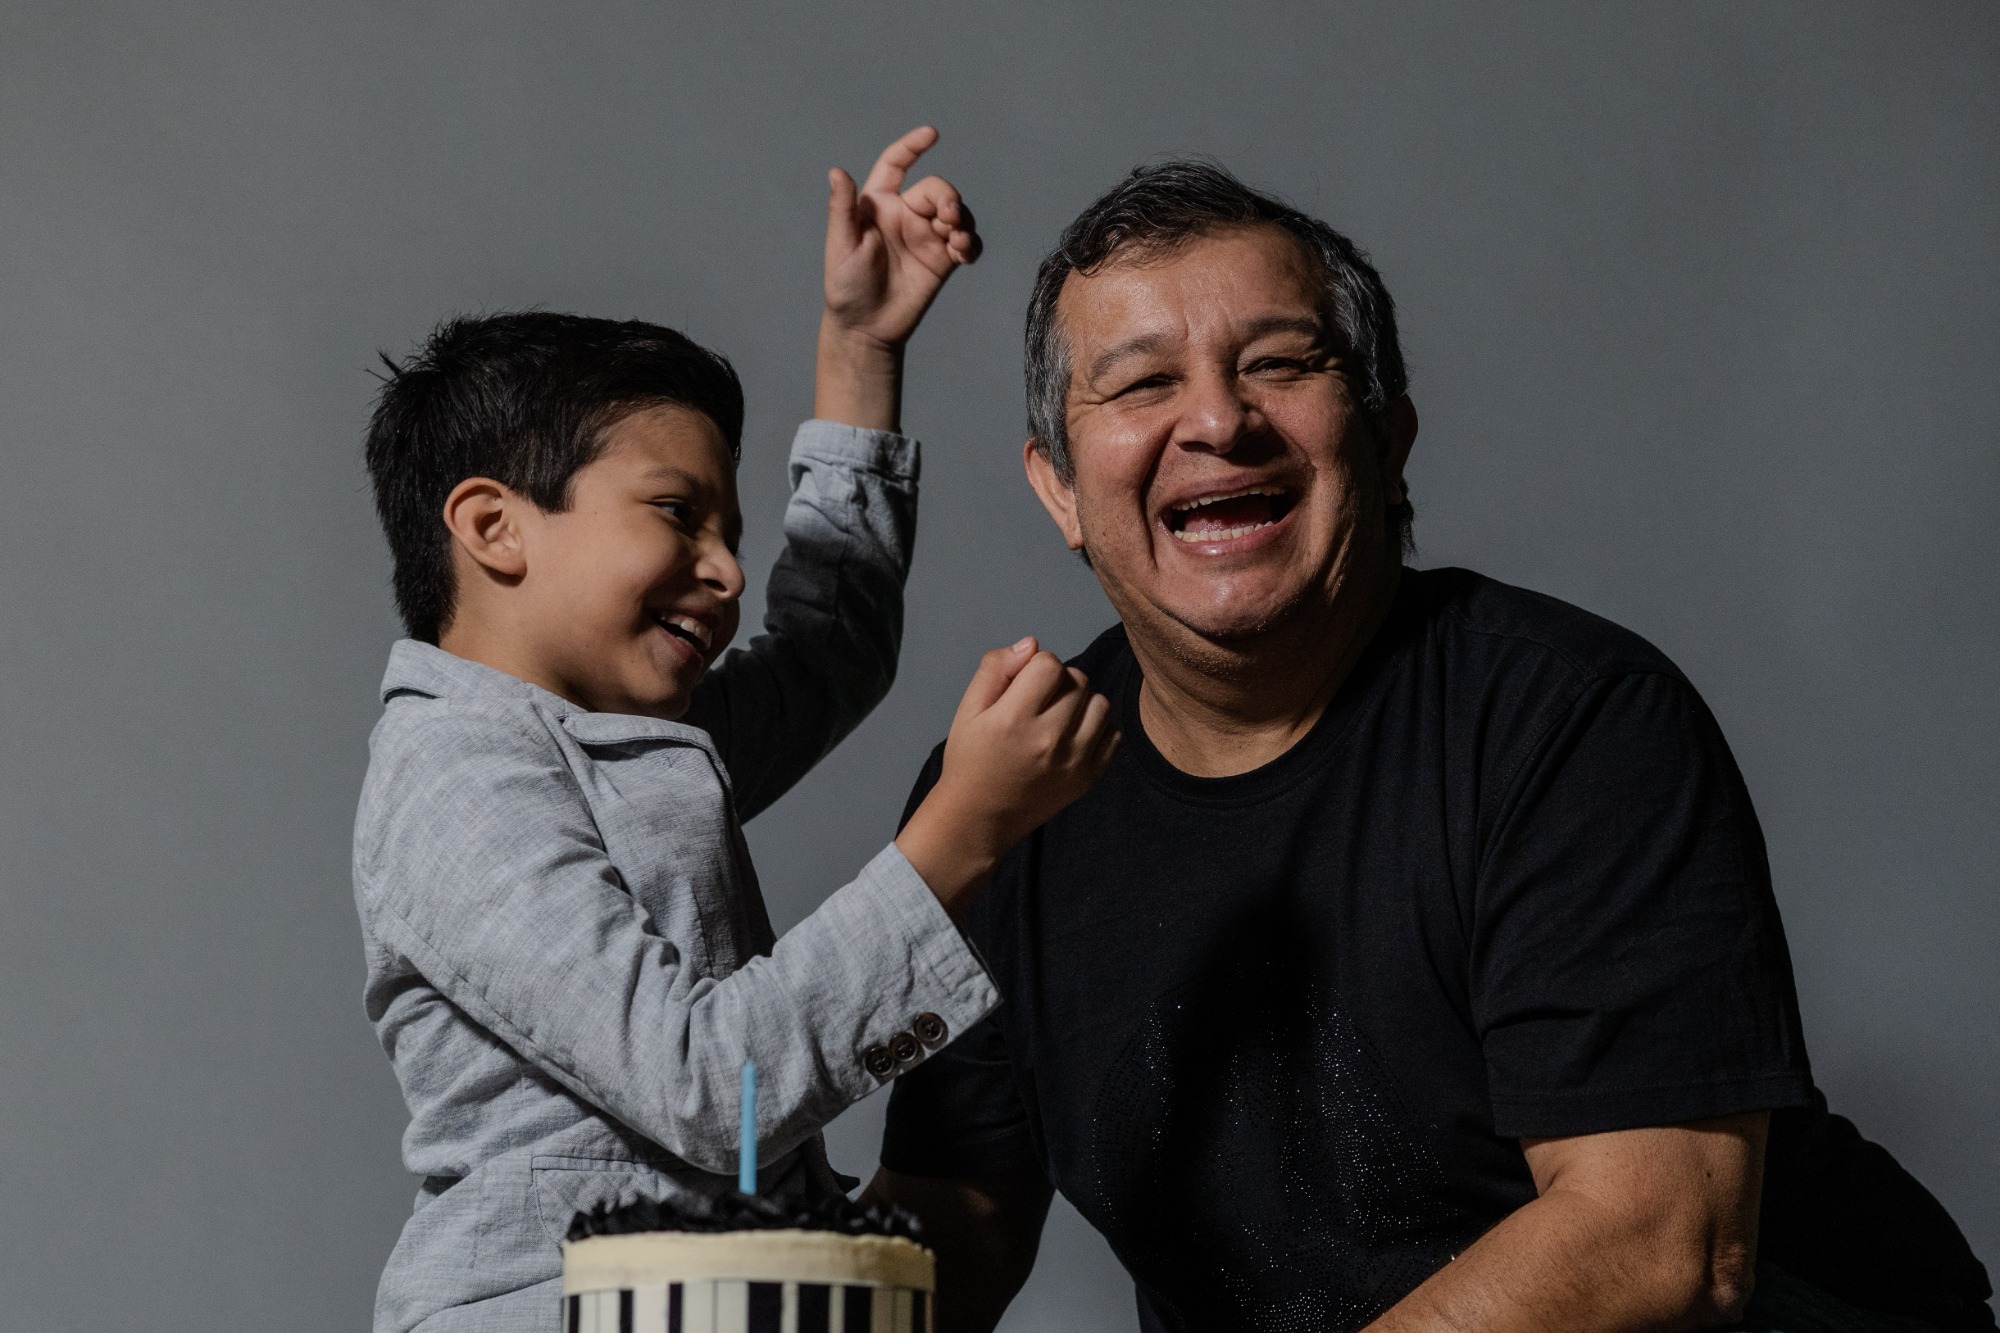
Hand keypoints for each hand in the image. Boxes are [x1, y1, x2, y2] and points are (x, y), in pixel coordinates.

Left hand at [824, 126, 980, 348]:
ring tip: (958, 241)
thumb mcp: (841, 246)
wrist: (866, 328)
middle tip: (949, 217)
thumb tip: (837, 171)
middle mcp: (905, 215)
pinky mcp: (942, 261)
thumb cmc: (846, 287)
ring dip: (963, 221)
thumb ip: (842, 209)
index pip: (896, 165)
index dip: (912, 146)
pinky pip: (967, 243)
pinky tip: (965, 254)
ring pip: (957, 213)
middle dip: (949, 197)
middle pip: (937, 190)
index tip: (932, 134)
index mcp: (879, 205)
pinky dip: (972, 244)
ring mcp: (926, 237)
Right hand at [896, 638, 1119, 915]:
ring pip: (1101, 703)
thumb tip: (1033, 644)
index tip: (1023, 684)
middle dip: (1059, 682)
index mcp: (1014, 720)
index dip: (1036, 665)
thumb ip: (995, 670)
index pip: (1049, 664)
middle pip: (1077, 680)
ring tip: (1059, 717)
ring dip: (1082, 702)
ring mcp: (1075, 761)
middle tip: (1038, 703)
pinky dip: (1097, 727)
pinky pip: (1113, 733)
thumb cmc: (970, 759)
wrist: (980, 818)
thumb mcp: (967, 710)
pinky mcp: (1090, 777)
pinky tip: (1074, 735)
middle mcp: (1049, 739)